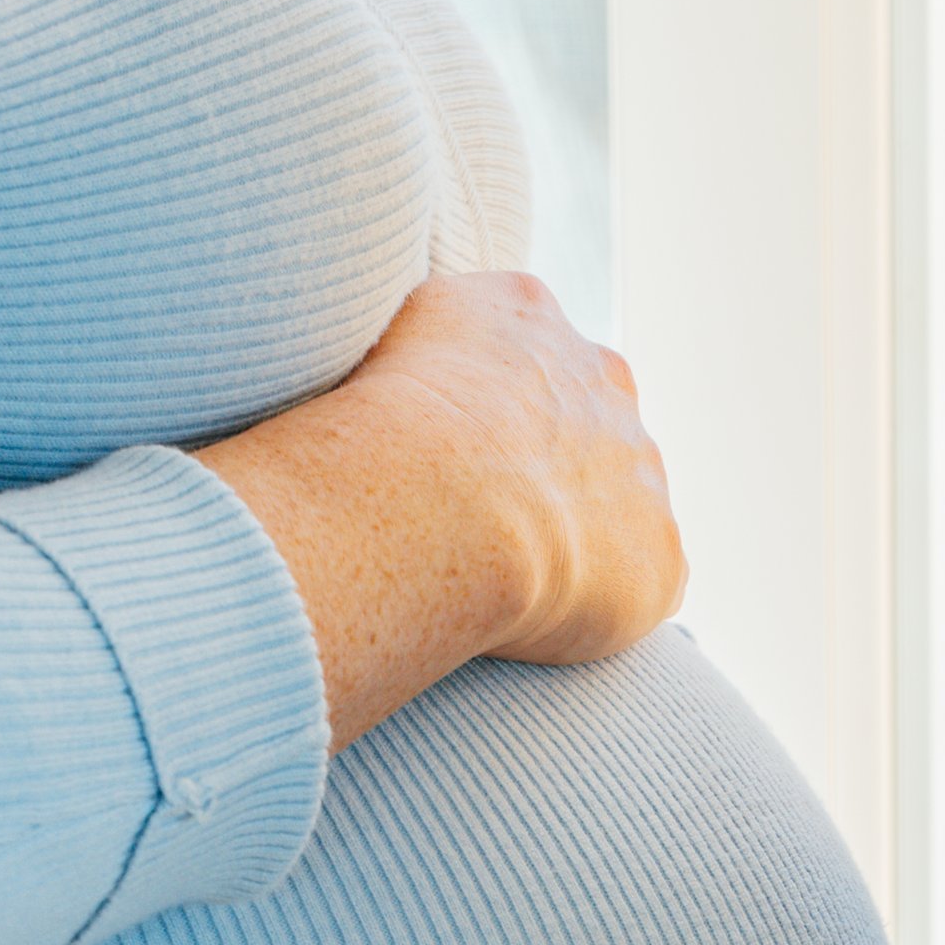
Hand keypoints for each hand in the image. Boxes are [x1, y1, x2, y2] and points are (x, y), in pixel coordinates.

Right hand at [200, 272, 688, 749]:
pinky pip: (637, 584)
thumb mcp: (334, 347)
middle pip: (580, 420)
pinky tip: (537, 631)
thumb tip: (284, 375)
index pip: (510, 351)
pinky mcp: (660, 555)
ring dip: (573, 540)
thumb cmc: (358, 429)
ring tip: (504, 586)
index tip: (433, 460)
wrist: (440, 500)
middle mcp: (601, 377)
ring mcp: (641, 467)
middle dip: (541, 468)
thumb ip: (356, 358)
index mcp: (523, 312)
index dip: (473, 409)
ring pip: (616, 503)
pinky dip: (594, 610)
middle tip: (472, 528)